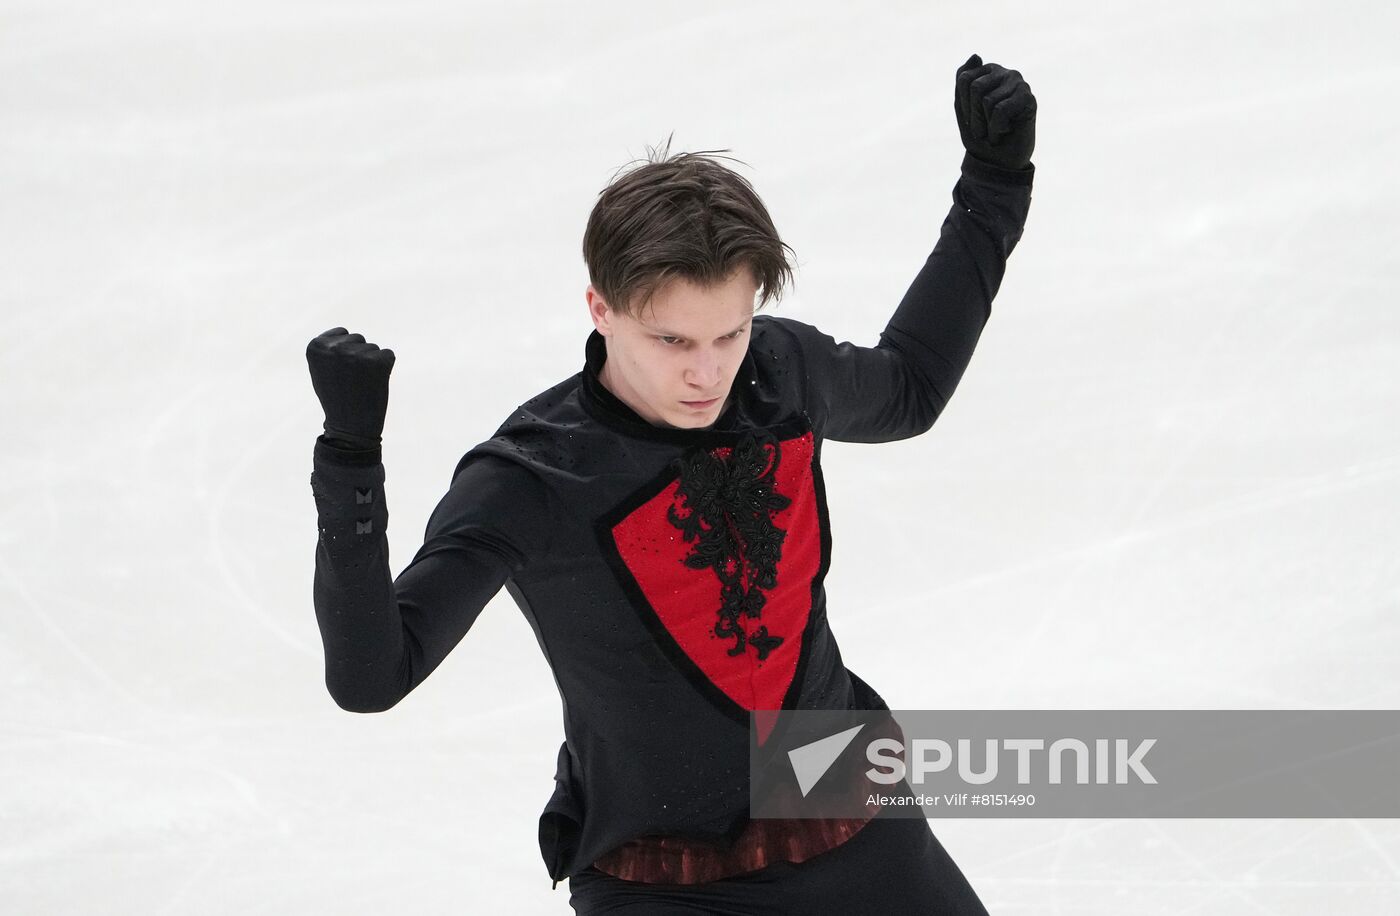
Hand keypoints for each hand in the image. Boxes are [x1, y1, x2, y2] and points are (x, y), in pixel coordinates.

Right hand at [306, 327, 395, 447]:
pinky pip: (388, 355)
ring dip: (371, 364)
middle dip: (358, 357)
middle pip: (358, 339)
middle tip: (352, 381)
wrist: (350, 429)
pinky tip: (375, 384)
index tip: (339, 371)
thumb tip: (344, 334)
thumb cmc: (336, 398)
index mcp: (316, 346)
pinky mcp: (379, 362)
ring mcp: (357, 354)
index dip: (345, 353)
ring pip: (373, 348)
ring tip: (361, 384)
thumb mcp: (322, 370)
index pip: (342, 333)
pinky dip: (385, 368)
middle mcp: (335, 347)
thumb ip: (328, 349)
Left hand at [955, 54, 1035, 170]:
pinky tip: (1007, 130)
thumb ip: (963, 81)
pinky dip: (997, 128)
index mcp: (988, 72)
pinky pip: (1001, 110)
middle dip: (975, 116)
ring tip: (997, 130)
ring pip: (988, 101)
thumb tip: (976, 55)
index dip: (964, 105)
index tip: (972, 119)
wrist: (997, 162)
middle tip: (985, 128)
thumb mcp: (963, 109)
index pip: (964, 79)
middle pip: (976, 88)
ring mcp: (1019, 84)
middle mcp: (1005, 73)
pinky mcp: (1029, 99)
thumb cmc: (980, 136)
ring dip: (987, 125)